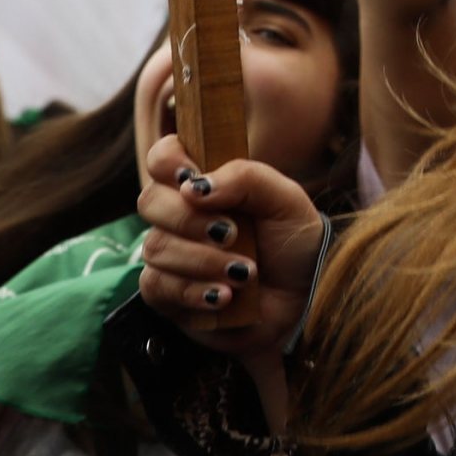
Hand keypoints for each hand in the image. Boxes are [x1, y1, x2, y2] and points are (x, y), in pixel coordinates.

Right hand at [136, 136, 325, 358]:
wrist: (305, 296)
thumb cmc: (294, 241)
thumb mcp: (285, 200)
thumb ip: (245, 178)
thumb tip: (194, 187)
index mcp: (206, 184)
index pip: (163, 157)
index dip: (167, 161)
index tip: (191, 179)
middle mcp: (181, 216)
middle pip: (150, 202)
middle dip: (189, 220)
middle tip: (232, 234)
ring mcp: (171, 255)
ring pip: (155, 248)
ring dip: (203, 262)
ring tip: (244, 274)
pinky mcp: (167, 295)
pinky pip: (156, 287)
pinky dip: (194, 292)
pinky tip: (225, 297)